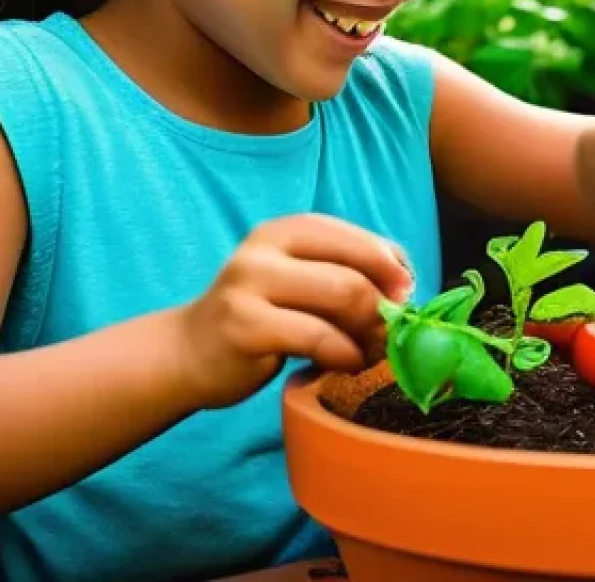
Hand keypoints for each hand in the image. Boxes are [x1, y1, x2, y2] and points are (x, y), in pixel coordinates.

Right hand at [174, 213, 412, 409]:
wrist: (188, 353)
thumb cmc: (259, 317)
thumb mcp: (297, 280)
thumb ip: (343, 271)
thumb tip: (406, 280)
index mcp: (285, 230)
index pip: (357, 238)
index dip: (392, 267)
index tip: (406, 295)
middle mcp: (264, 248)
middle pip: (354, 269)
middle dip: (384, 305)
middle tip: (391, 333)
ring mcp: (250, 285)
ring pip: (341, 297)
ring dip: (370, 331)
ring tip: (369, 350)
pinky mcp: (245, 327)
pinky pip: (319, 337)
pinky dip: (346, 354)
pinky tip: (346, 364)